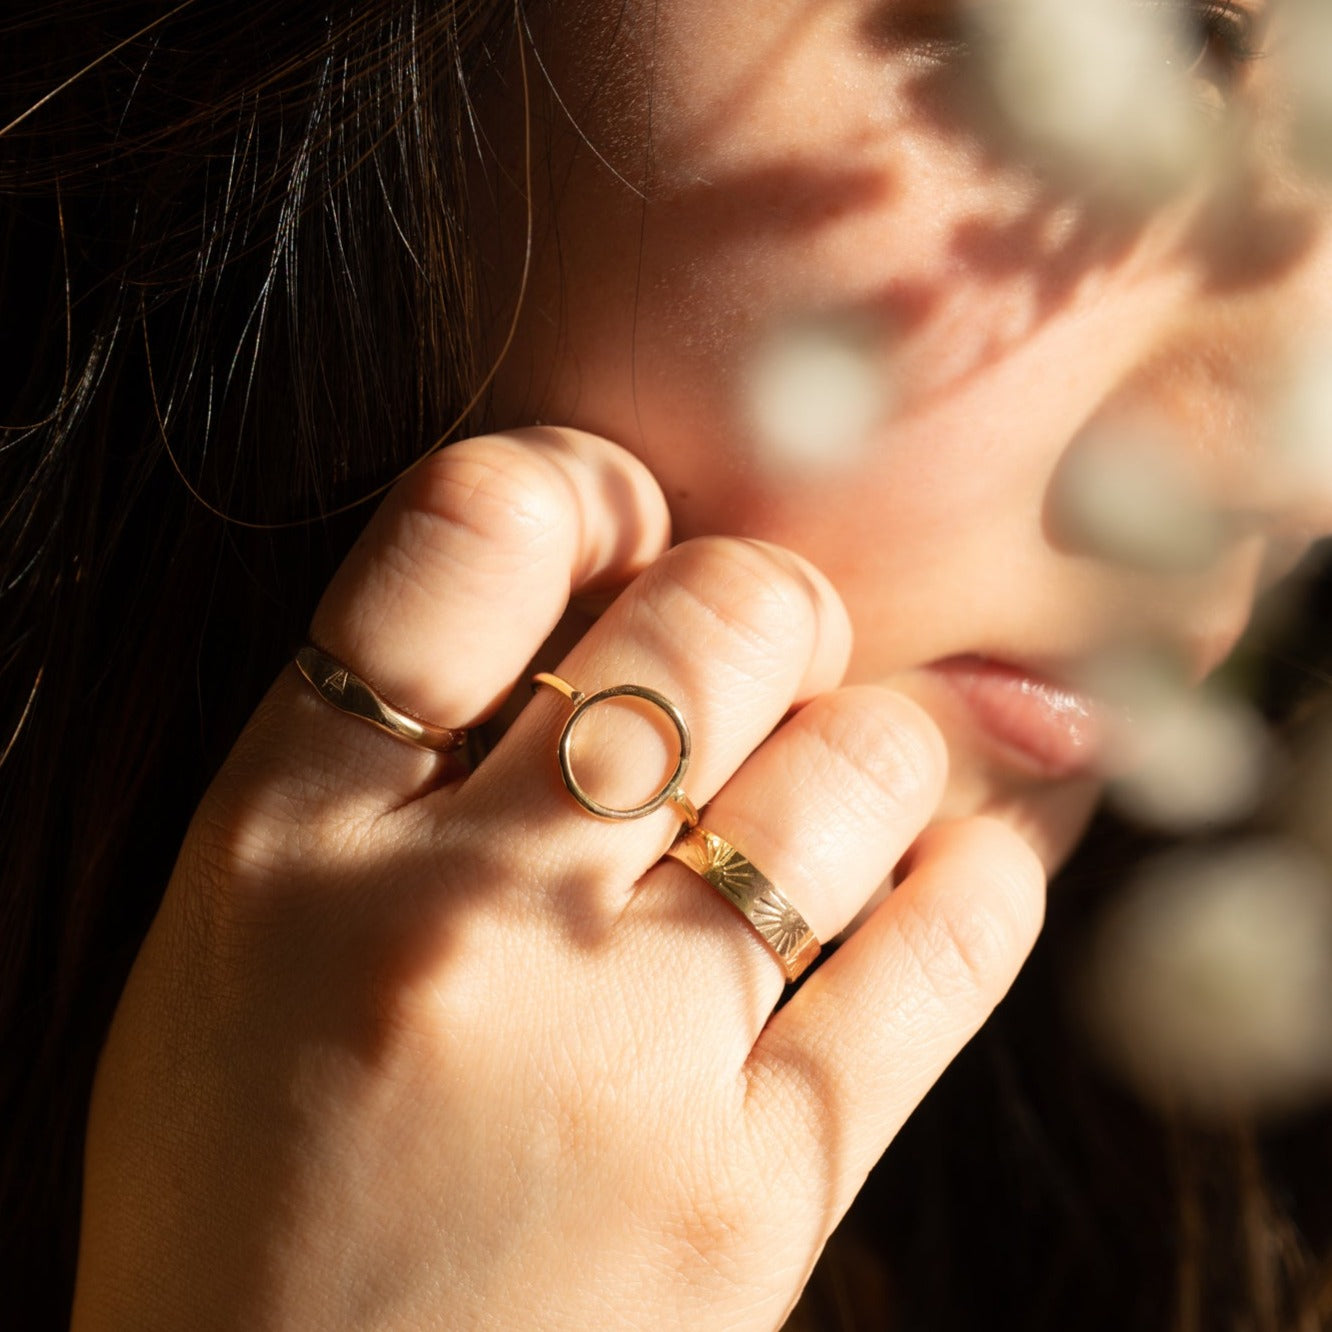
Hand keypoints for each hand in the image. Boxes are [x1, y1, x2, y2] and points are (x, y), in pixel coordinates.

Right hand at [72, 427, 1044, 1329]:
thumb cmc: (250, 1191)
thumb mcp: (234, 942)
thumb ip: (378, 760)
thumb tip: (591, 598)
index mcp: (288, 843)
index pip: (473, 526)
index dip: (580, 487)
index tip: (625, 531)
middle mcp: (457, 924)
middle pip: (713, 619)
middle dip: (762, 608)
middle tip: (757, 654)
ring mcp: (621, 1058)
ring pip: (856, 765)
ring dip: (875, 743)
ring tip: (832, 784)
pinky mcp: (759, 1192)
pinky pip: (941, 958)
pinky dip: (981, 876)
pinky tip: (957, 861)